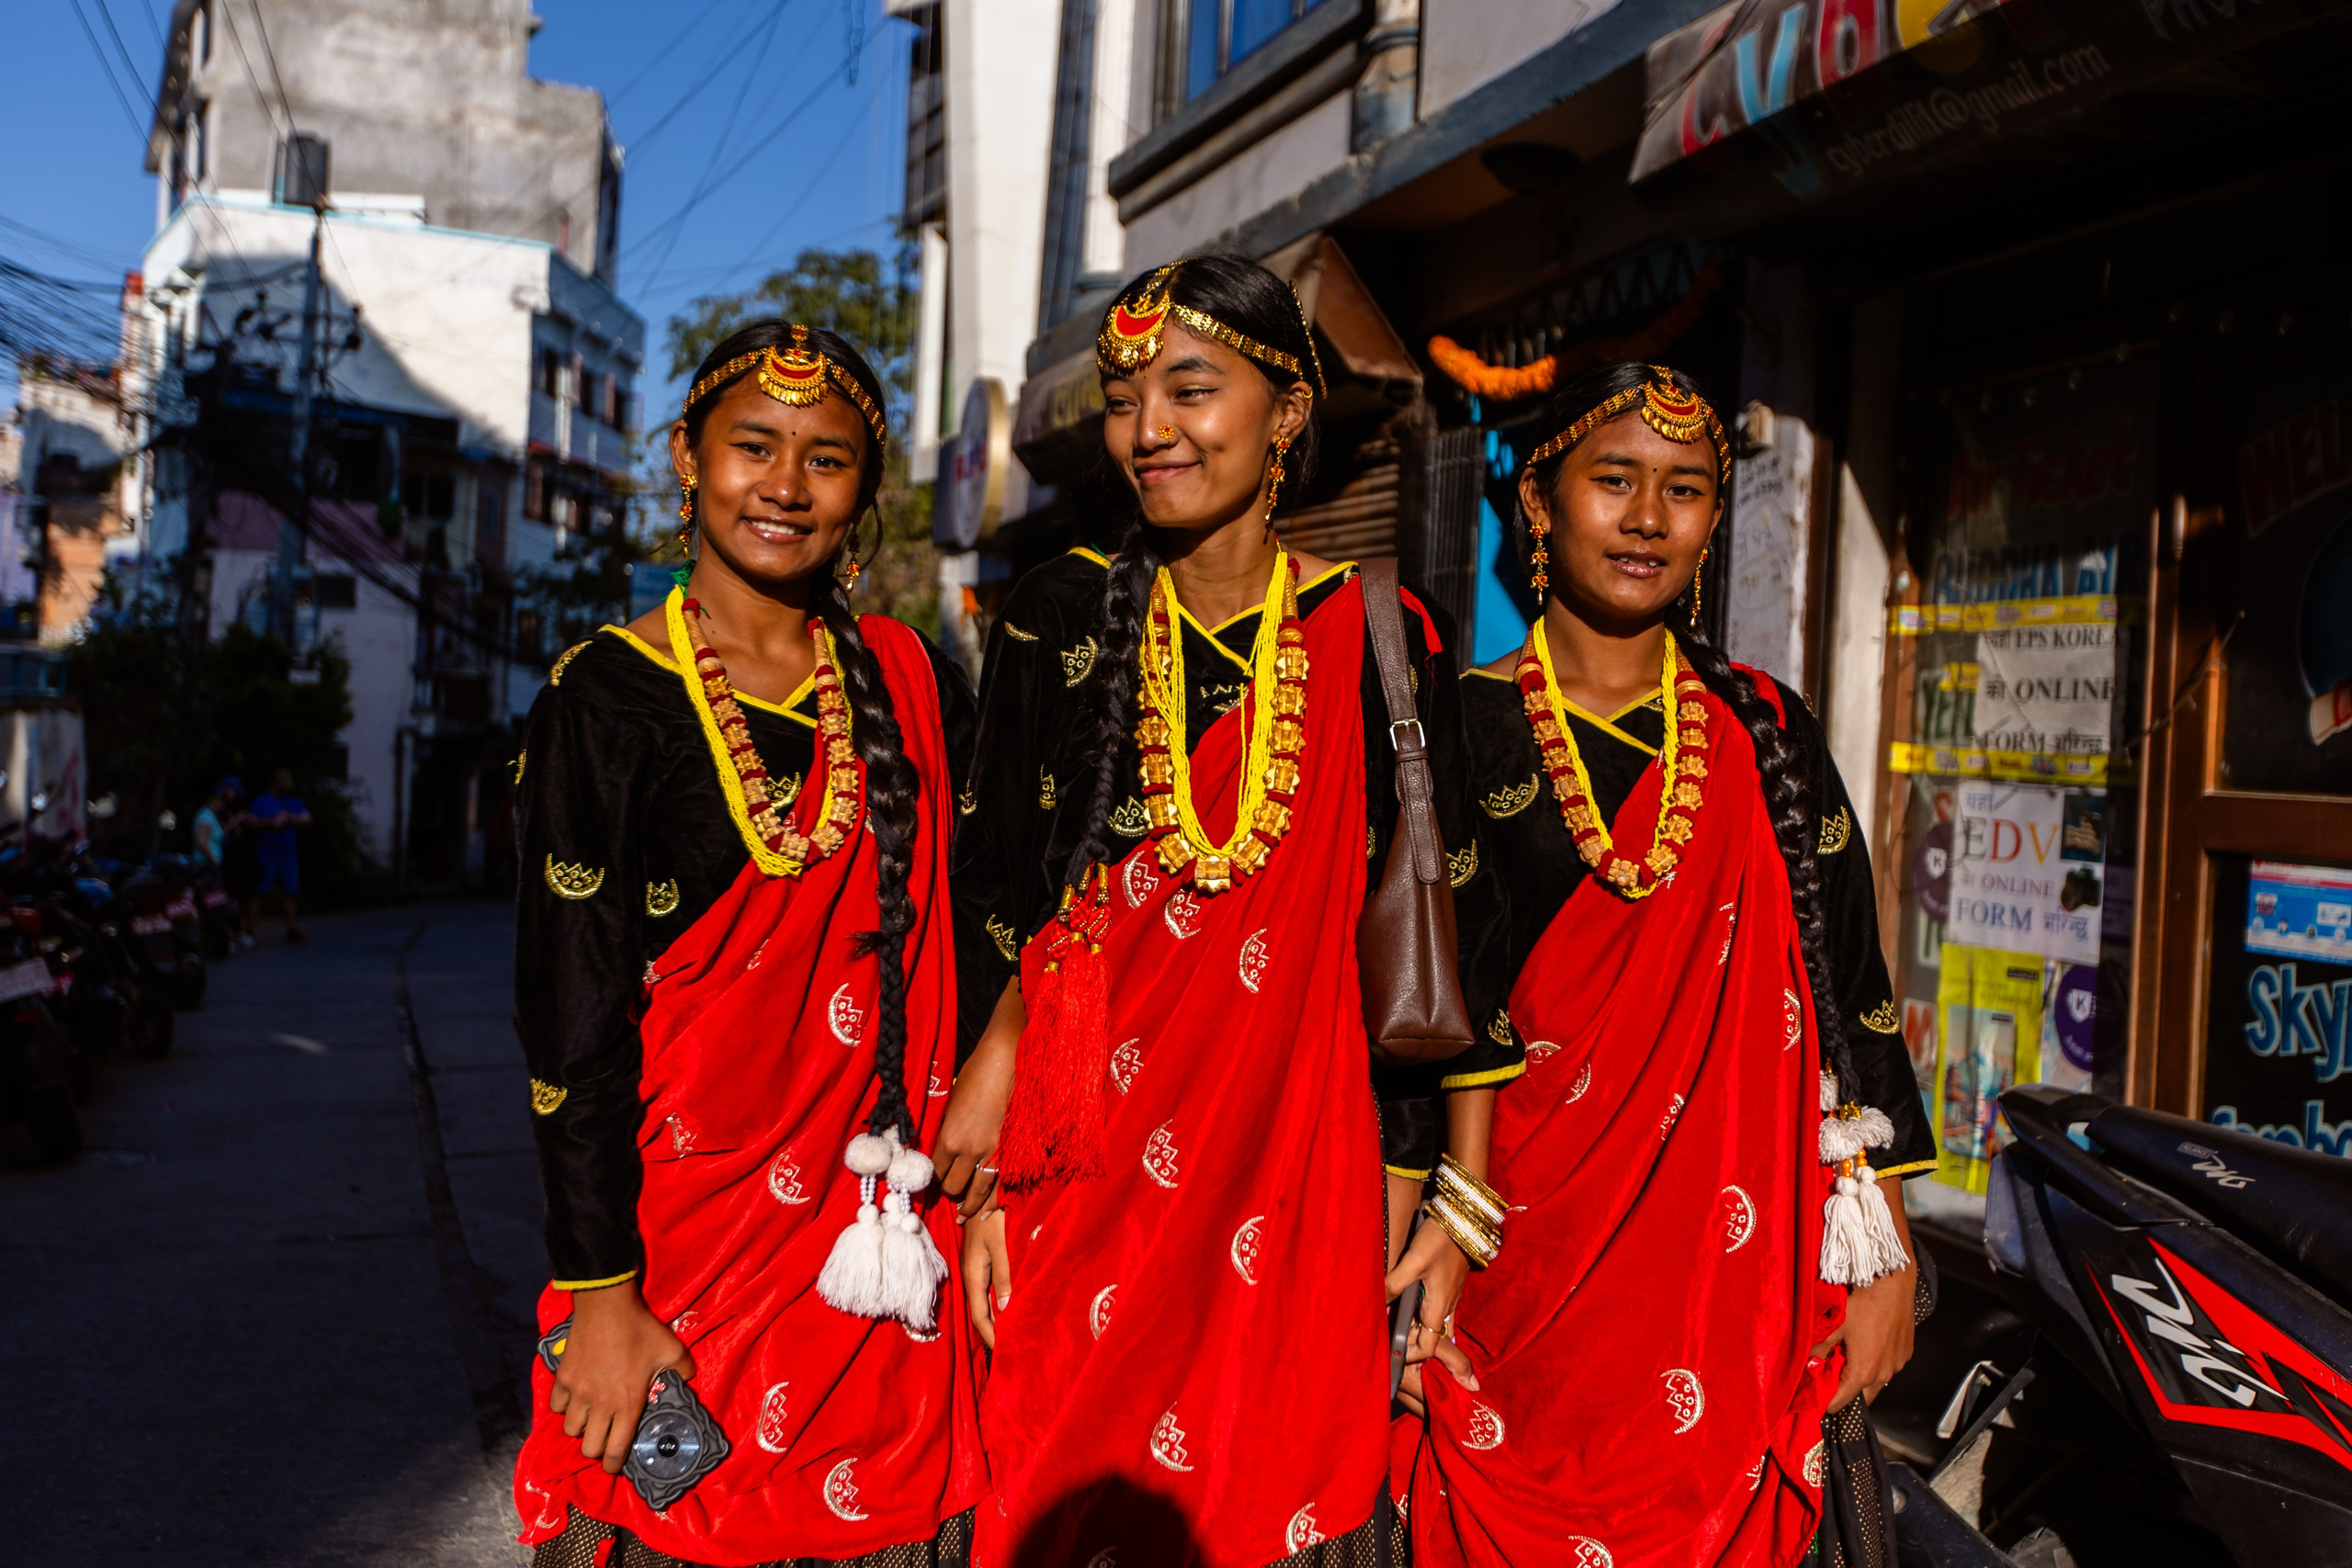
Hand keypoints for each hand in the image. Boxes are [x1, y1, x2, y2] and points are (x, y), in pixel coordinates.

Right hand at [548, 1281, 693, 1473]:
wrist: (607, 1307)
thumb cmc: (640, 1330)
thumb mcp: (672, 1350)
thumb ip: (684, 1370)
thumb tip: (689, 1379)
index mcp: (628, 1404)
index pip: (616, 1451)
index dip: (614, 1465)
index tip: (615, 1464)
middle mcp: (600, 1405)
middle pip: (589, 1448)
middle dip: (597, 1448)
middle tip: (604, 1437)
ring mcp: (578, 1393)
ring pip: (570, 1429)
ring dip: (580, 1427)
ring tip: (590, 1416)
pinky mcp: (562, 1379)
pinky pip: (556, 1406)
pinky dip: (563, 1406)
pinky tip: (573, 1397)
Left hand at [935, 981, 1019, 1222]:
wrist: (1011, 1059)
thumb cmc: (978, 1072)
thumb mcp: (953, 1100)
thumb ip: (948, 1127)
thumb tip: (944, 1145)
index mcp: (949, 1136)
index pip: (934, 1170)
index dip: (932, 1177)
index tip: (934, 1179)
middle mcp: (969, 1150)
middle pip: (953, 1186)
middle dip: (950, 1190)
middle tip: (950, 1190)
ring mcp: (994, 1153)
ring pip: (977, 1192)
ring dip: (969, 1206)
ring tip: (964, 1215)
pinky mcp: (1013, 1151)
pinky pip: (1001, 1184)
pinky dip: (993, 1201)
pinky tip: (987, 1212)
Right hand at [963, 1208, 1009, 1348]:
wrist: (981, 1190)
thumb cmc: (992, 1215)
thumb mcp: (1001, 1244)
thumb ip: (1005, 1275)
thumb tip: (1006, 1308)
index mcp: (974, 1275)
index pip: (981, 1316)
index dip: (991, 1336)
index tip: (1004, 1354)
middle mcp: (971, 1274)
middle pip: (980, 1312)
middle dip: (992, 1332)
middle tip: (1009, 1350)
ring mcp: (975, 1267)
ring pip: (983, 1301)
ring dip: (994, 1319)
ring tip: (1009, 1335)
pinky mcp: (981, 1260)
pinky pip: (986, 1290)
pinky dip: (995, 1304)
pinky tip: (1006, 1307)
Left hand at [1386, 1224, 1477, 1392]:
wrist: (1464, 1220)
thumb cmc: (1439, 1241)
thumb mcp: (1414, 1261)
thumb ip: (1395, 1284)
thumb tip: (1377, 1303)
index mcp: (1439, 1306)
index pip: (1428, 1347)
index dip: (1410, 1354)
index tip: (1392, 1349)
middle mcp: (1447, 1306)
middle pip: (1429, 1336)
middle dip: (1410, 1340)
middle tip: (1387, 1335)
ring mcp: (1450, 1296)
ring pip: (1431, 1322)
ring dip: (1415, 1326)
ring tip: (1392, 1321)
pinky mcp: (1448, 1285)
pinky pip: (1435, 1307)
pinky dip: (1420, 1312)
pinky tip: (1405, 1302)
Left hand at [1811, 1177, 1918, 1409]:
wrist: (1893, 1280)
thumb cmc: (1863, 1302)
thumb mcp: (1833, 1325)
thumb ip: (1818, 1349)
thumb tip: (1805, 1365)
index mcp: (1864, 1372)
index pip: (1841, 1401)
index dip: (1825, 1402)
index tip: (1813, 1401)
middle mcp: (1885, 1374)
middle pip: (1860, 1394)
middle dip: (1844, 1390)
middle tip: (1827, 1378)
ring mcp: (1898, 1363)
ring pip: (1876, 1381)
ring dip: (1861, 1376)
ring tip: (1844, 1360)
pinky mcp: (1906, 1352)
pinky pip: (1888, 1365)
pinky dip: (1876, 1362)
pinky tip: (1864, 1346)